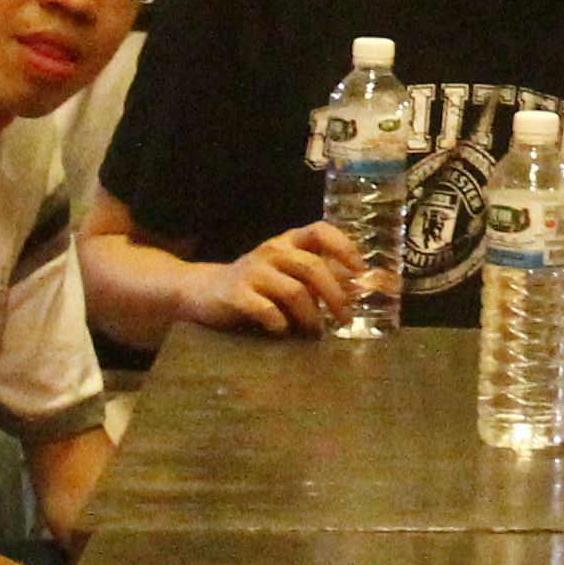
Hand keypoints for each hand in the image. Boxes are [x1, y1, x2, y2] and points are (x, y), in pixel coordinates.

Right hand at [195, 220, 372, 333]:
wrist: (203, 292)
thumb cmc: (256, 284)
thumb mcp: (286, 273)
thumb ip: (317, 277)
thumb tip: (357, 289)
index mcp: (288, 241)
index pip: (320, 231)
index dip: (344, 247)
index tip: (360, 270)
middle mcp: (272, 250)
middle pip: (312, 268)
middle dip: (335, 296)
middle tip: (346, 318)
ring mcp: (252, 270)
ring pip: (294, 291)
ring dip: (311, 316)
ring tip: (314, 333)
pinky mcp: (236, 294)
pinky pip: (267, 311)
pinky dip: (281, 324)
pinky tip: (282, 332)